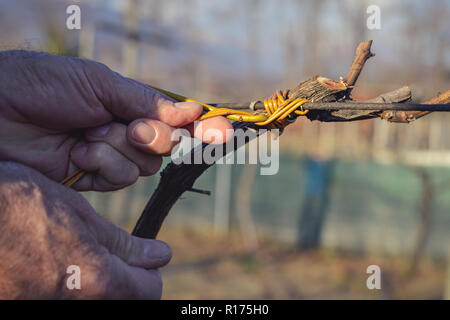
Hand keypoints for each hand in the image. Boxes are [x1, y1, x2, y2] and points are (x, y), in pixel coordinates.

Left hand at [0, 50, 232, 190]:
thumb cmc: (42, 85)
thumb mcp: (98, 83)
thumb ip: (145, 101)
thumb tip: (191, 110)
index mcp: (129, 103)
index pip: (175, 118)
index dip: (202, 126)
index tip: (224, 131)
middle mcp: (125, 130)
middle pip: (167, 146)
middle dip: (153, 138)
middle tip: (130, 128)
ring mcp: (110, 155)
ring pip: (145, 166)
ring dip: (118, 150)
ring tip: (86, 136)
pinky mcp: (93, 177)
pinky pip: (120, 179)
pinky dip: (103, 166)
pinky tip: (77, 154)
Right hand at [0, 162, 171, 298]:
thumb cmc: (19, 205)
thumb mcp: (78, 215)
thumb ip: (122, 243)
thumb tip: (159, 255)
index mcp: (96, 281)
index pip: (149, 290)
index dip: (150, 271)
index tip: (144, 256)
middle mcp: (73, 306)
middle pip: (121, 300)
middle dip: (124, 279)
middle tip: (108, 254)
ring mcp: (44, 308)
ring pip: (92, 300)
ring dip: (94, 282)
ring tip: (74, 254)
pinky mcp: (22, 303)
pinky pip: (60, 299)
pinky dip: (66, 287)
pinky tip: (50, 264)